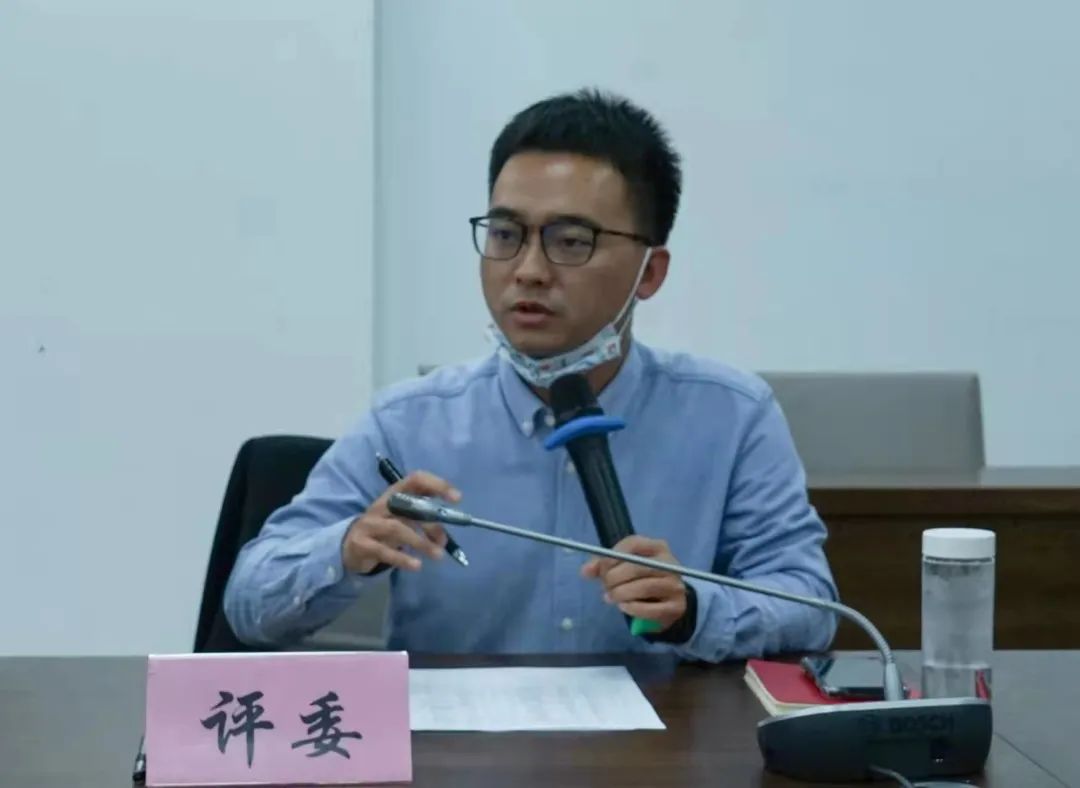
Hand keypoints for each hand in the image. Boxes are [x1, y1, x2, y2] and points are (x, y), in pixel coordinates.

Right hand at [343, 471, 460, 574]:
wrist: (350, 546)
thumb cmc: (384, 530)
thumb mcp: (404, 521)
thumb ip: (425, 524)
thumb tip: (444, 537)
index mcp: (395, 493)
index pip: (416, 480)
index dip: (437, 485)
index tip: (457, 498)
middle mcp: (382, 504)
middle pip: (408, 506)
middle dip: (431, 523)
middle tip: (444, 541)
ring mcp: (370, 523)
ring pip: (398, 529)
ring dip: (421, 542)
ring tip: (437, 556)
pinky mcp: (362, 543)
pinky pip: (384, 550)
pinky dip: (402, 558)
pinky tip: (416, 566)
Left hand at [580, 536, 686, 631]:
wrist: (669, 604)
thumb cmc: (643, 579)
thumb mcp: (626, 567)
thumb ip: (604, 566)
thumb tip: (585, 571)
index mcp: (658, 547)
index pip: (633, 543)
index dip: (613, 555)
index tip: (601, 568)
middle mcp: (670, 564)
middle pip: (636, 567)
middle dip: (613, 578)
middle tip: (604, 587)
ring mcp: (675, 586)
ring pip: (642, 587)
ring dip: (620, 594)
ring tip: (610, 597)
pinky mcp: (675, 607)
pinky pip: (648, 609)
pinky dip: (631, 608)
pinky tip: (623, 606)